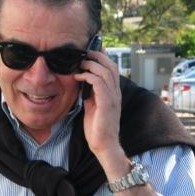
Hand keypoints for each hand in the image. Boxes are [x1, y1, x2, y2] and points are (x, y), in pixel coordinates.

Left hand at [74, 50, 130, 176]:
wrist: (104, 145)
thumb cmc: (97, 128)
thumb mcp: (93, 106)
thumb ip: (91, 94)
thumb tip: (83, 83)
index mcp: (113, 92)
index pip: (112, 68)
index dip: (103, 57)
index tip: (91, 50)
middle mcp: (116, 92)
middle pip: (111, 65)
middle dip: (97, 56)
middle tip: (84, 53)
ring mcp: (113, 97)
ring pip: (106, 71)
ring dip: (91, 65)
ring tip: (80, 64)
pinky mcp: (107, 103)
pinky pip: (99, 83)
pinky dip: (88, 76)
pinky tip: (79, 77)